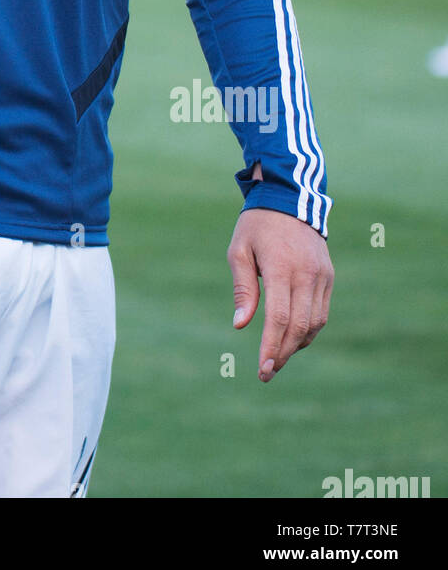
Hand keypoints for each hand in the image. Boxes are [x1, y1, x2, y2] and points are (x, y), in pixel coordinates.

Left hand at [227, 207, 332, 381]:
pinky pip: (321, 312)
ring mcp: (321, 276)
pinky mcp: (328, 276)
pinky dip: (309, 329)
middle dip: (283, 353)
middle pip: (298, 326)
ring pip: (314, 323)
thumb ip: (244, 289)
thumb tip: (240, 325)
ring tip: (278, 357)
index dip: (271, 347)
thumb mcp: (239, 251)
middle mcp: (306, 274)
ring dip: (297, 345)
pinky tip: (293, 337)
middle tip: (267, 372)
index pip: (279, 318)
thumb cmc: (256, 225)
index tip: (263, 368)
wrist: (289, 198)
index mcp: (281, 268)